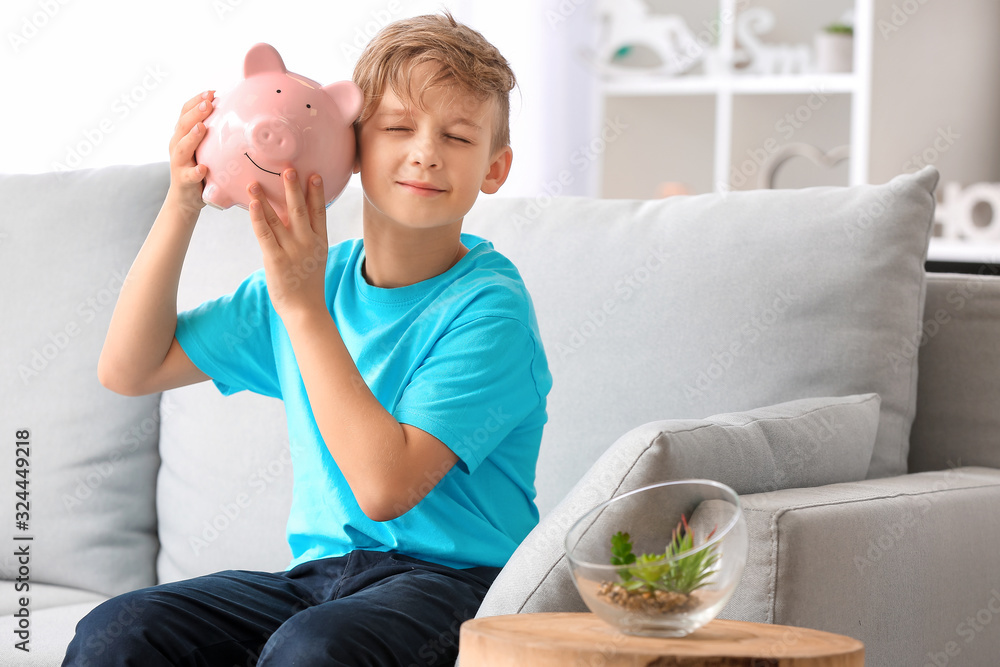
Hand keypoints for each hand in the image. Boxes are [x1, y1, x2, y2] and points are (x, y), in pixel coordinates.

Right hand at [167, 90, 214, 213]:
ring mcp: (179, 163)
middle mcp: (177, 146)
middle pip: (183, 125)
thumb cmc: (200, 169)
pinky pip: (189, 175)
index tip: (211, 92)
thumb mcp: (205, 149)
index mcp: (182, 135)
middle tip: (208, 103)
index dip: (196, 101)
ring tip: (201, 128)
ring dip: (192, 136)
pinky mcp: (183, 180)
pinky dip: (195, 172)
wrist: (186, 199)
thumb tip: (237, 116)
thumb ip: (214, 134)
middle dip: (195, 112)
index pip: (185, 113)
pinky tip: (203, 168)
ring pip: (182, 147)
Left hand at [247, 169, 328, 320]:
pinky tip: (252, 204)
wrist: (305, 311)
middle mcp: (307, 243)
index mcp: (320, 242)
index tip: (314, 174)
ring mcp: (292, 251)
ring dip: (265, 199)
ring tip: (255, 182)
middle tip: (288, 168)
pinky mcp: (276, 260)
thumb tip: (296, 222)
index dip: (317, 193)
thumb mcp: (315, 259)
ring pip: (278, 219)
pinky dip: (258, 218)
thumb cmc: (307, 286)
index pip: (319, 213)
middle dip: (293, 188)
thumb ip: (308, 240)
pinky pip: (265, 234)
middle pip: (300, 210)